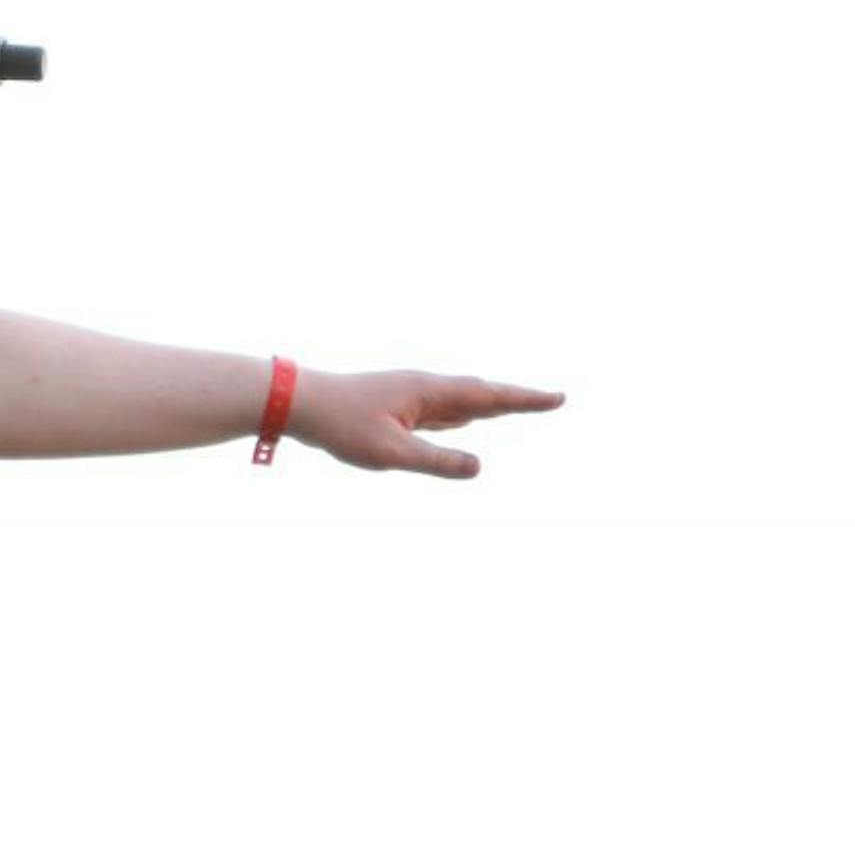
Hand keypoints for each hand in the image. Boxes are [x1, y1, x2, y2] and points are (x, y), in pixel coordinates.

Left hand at [286, 368, 565, 478]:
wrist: (298, 403)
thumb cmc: (341, 426)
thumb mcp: (392, 453)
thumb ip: (436, 461)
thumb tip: (479, 466)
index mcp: (428, 392)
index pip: (487, 395)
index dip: (524, 399)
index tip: (557, 398)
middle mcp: (424, 388)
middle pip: (480, 394)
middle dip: (516, 399)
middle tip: (551, 401)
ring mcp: (410, 396)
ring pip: (461, 401)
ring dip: (493, 403)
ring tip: (521, 406)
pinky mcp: (396, 406)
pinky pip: (441, 410)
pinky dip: (465, 412)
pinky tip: (467, 417)